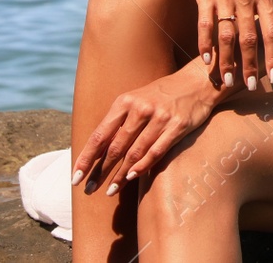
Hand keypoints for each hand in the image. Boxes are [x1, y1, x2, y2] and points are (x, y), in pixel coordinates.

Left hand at [72, 60, 223, 194]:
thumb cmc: (162, 95)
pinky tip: (132, 177)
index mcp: (125, 101)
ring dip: (120, 175)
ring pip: (134, 153)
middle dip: (100, 171)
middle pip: (115, 147)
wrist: (197, 81)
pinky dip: (142, 166)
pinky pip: (156, 151)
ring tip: (110, 190)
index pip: (100, 135)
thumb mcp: (137, 100)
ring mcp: (160, 118)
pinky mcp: (177, 126)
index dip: (86, 158)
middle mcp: (141, 109)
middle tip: (88, 190)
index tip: (75, 177)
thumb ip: (120, 122)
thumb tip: (99, 152)